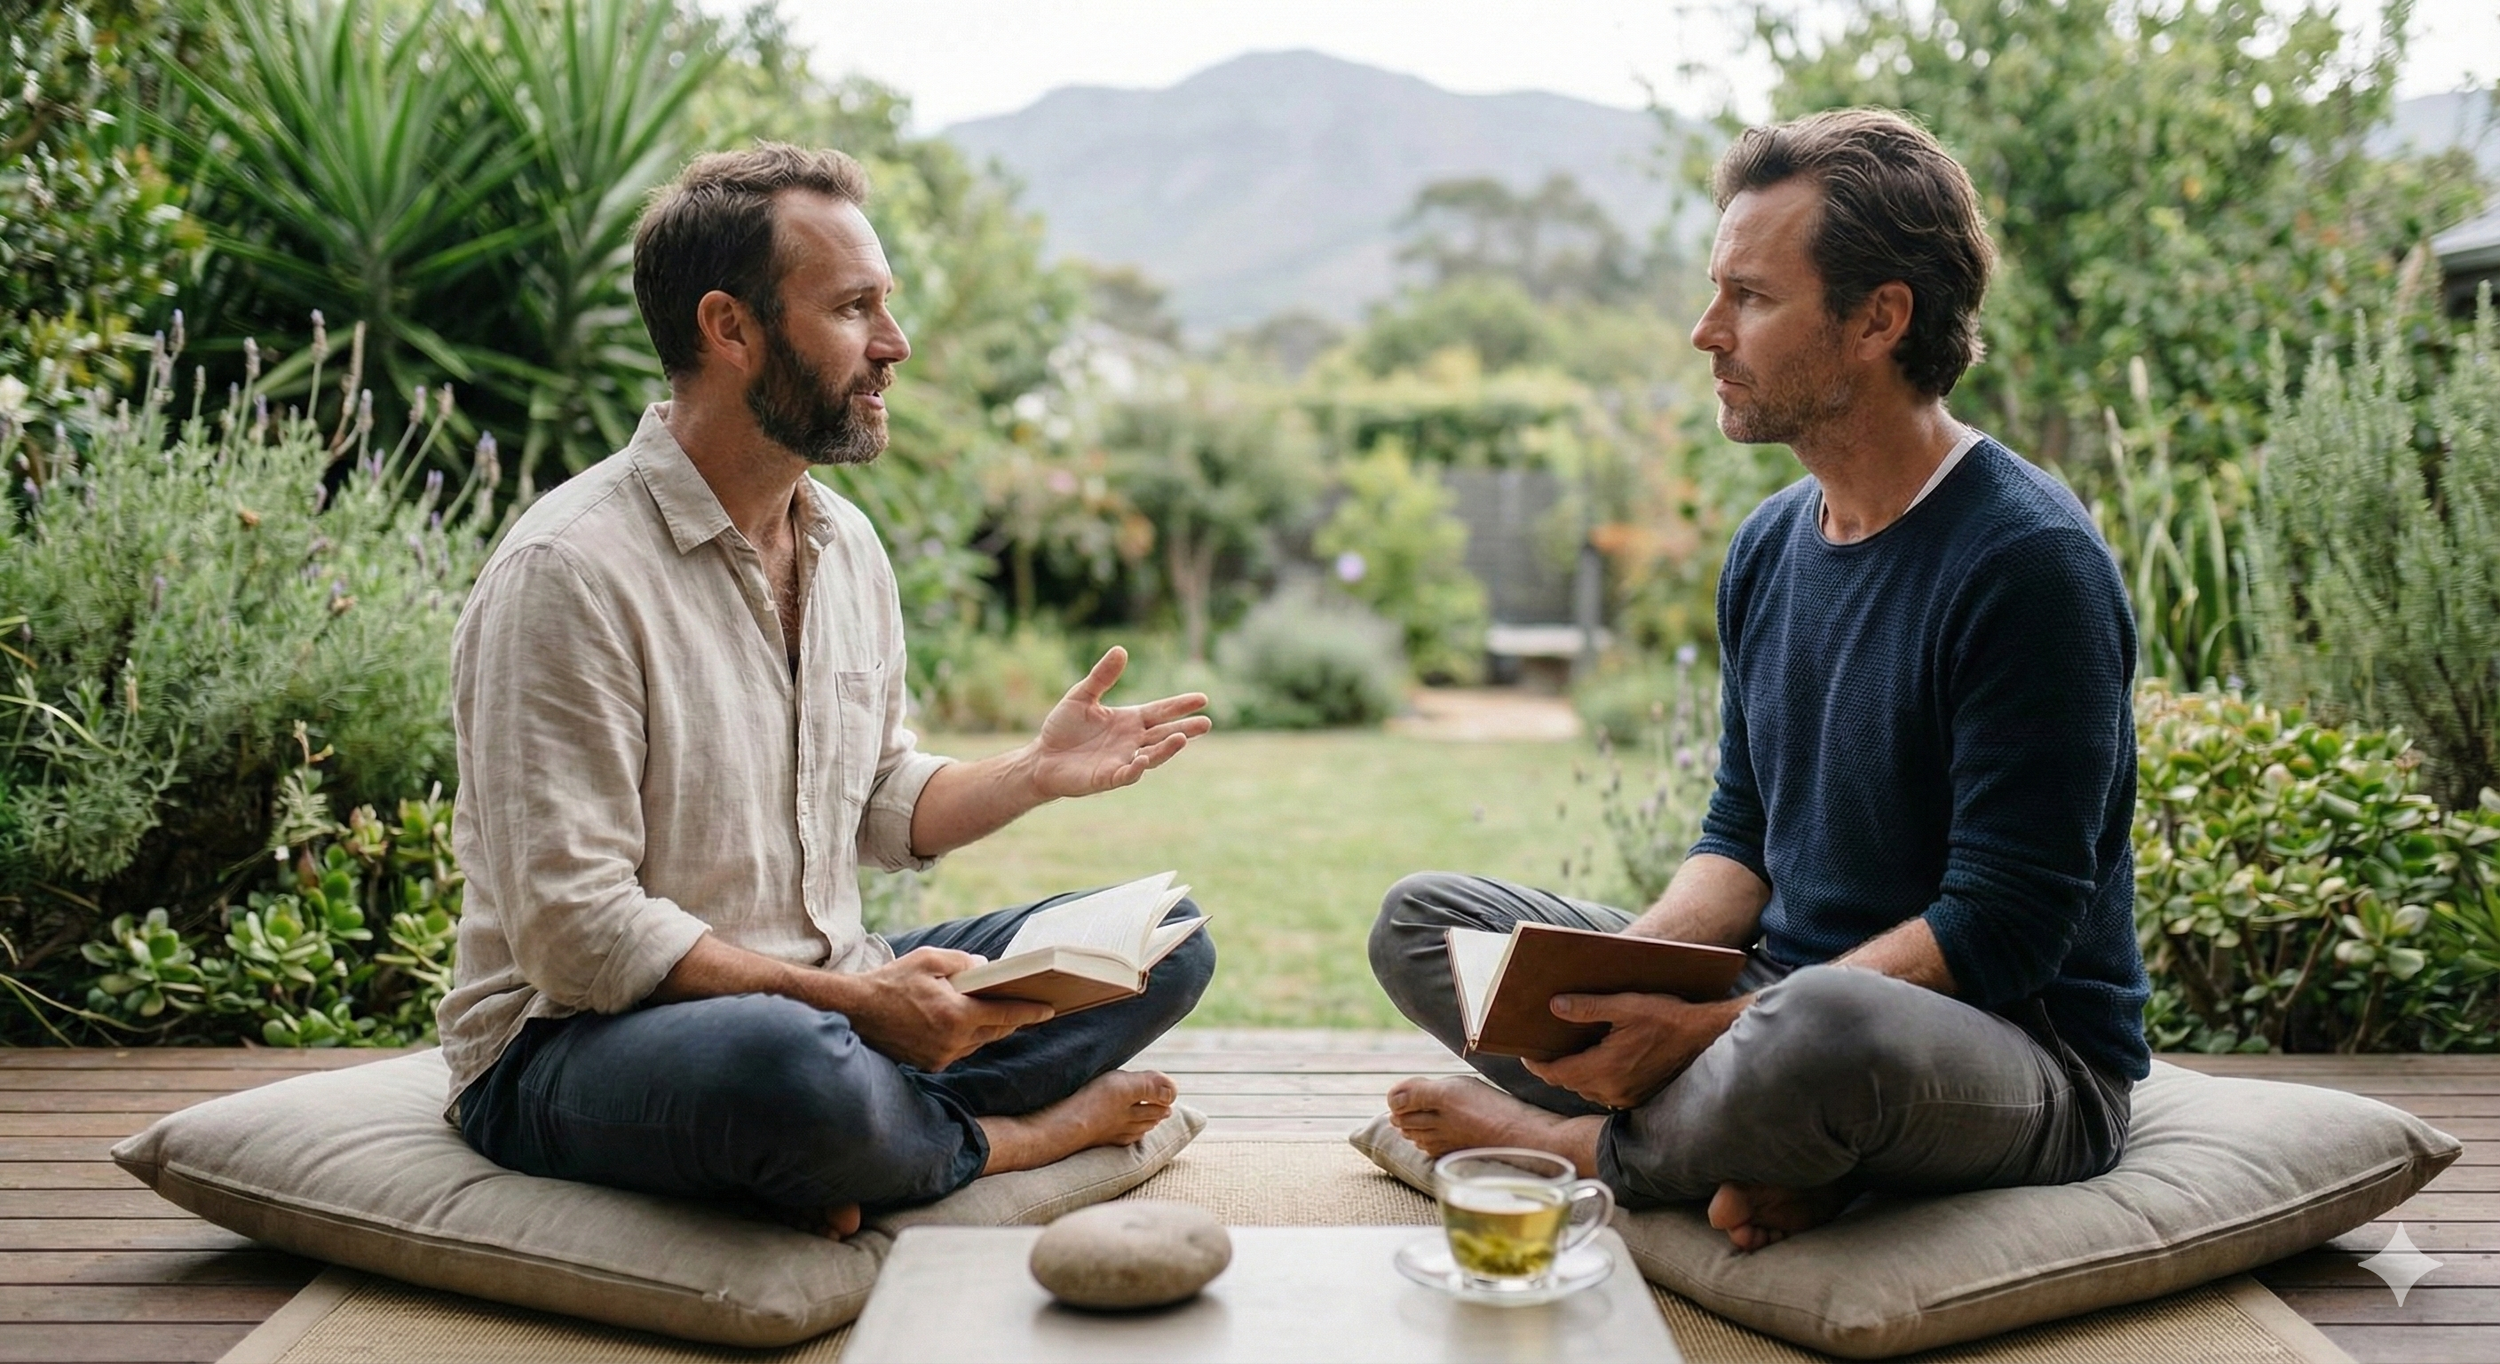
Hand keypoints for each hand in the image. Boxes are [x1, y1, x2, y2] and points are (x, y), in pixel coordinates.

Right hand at [834, 947, 1052, 1070]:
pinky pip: (960, 1050)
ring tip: (1002, 1012)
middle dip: (1012, 1019)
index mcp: (956, 1015)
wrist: (855, 1012)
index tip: (1049, 1009)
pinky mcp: (930, 1064)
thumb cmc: (891, 982)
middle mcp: (952, 1042)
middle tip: (1032, 1008)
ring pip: (978, 1042)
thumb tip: (986, 968)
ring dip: (990, 1028)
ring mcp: (941, 1057)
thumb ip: (963, 962)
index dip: (1029, 1011)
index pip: (1004, 1014)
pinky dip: (968, 1037)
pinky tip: (969, 1023)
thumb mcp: (929, 960)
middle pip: (995, 1031)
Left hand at [1028, 646, 1211, 799]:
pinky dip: (1136, 768)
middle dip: (1185, 729)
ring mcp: (1123, 760)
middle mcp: (1132, 741)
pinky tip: (1142, 759)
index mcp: (1129, 720)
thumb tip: (1121, 650)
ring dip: (1167, 749)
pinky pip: (1126, 774)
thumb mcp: (1081, 695)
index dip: (1180, 706)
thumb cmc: (1063, 727)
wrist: (1042, 758)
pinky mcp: (1108, 778)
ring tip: (1182, 738)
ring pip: (1152, 755)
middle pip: (1164, 734)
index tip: (1202, 699)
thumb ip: (1102, 676)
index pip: (1160, 712)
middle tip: (1206, 723)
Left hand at [1520, 993, 1746, 1109]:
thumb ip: (1588, 1007)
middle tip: (1545, 1046)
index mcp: (1605, 1068)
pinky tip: (1597, 1059)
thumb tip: (1555, 1005)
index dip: (1537, 1064)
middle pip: (1569, 1082)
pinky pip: (1605, 1092)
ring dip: (1575, 1073)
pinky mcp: (1638, 1098)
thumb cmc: (1668, 1017)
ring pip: (1586, 1089)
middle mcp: (1612, 1089)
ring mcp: (1626, 1097)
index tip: (1525, 1052)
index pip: (1557, 1073)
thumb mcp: (1626, 1005)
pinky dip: (1595, 1078)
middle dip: (1555, 1066)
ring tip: (1569, 1050)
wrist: (1705, 1037)